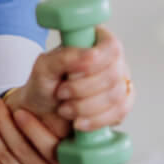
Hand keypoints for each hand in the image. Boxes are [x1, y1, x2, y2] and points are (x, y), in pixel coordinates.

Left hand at [6, 25, 134, 133]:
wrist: (42, 112)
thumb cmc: (44, 84)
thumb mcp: (45, 66)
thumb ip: (65, 56)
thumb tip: (92, 54)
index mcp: (96, 41)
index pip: (111, 47)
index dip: (94, 64)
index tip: (69, 75)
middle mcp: (113, 60)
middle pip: (113, 75)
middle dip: (82, 90)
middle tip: (61, 93)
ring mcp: (120, 81)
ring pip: (116, 96)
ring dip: (85, 107)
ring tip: (64, 109)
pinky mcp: (121, 104)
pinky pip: (119, 113)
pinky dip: (95, 120)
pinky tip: (78, 122)